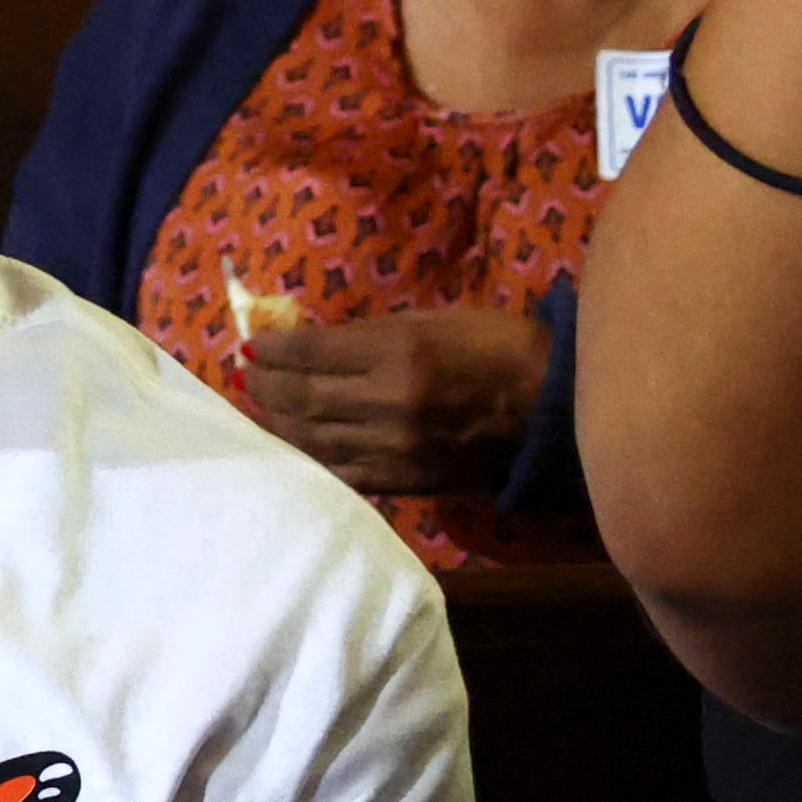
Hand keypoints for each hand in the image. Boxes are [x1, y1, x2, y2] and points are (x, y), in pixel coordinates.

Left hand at [238, 300, 554, 492]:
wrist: (554, 411)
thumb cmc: (499, 347)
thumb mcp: (435, 320)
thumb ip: (372, 334)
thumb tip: (316, 343)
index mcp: (398, 353)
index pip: (310, 352)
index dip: (271, 349)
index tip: (251, 344)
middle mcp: (388, 404)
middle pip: (302, 397)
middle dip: (265, 385)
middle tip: (247, 376)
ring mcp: (394, 448)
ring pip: (313, 439)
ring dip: (278, 423)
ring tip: (260, 408)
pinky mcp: (405, 481)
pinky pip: (341, 474)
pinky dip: (309, 459)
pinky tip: (292, 446)